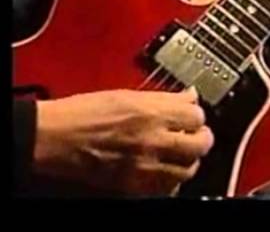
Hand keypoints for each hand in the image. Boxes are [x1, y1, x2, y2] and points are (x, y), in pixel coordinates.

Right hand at [33, 87, 213, 195]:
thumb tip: (188, 96)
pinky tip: (166, 171)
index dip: (198, 114)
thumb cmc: (82, 114)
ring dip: (189, 160)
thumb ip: (163, 98)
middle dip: (202, 138)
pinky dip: (171, 180)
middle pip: (200, 143)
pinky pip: (167, 188)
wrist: (54, 138)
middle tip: (197, 135)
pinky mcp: (133, 186)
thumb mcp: (126, 94)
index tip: (193, 114)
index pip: (197, 115)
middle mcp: (152, 139)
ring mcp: (144, 165)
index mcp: (151, 112)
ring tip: (182, 154)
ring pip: (188, 168)